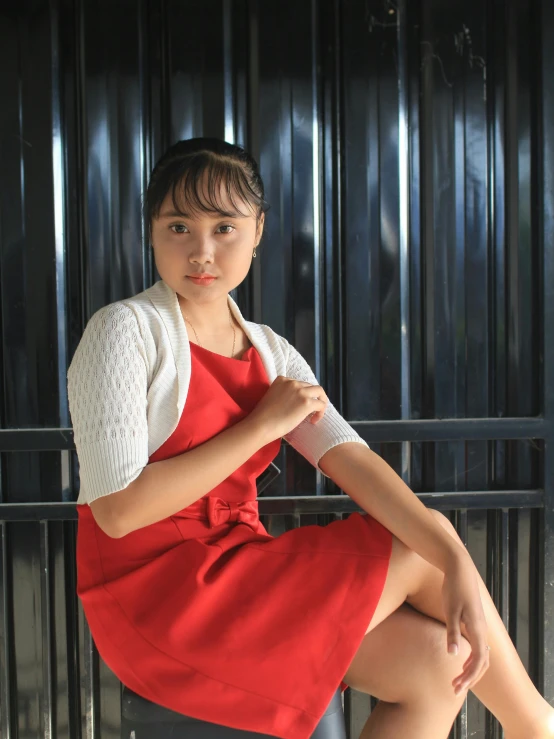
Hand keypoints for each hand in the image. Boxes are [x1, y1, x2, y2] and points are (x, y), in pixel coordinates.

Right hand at [246, 375, 328, 443]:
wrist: (260, 425)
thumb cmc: (262, 416)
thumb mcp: (272, 397)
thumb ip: (284, 395)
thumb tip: (295, 403)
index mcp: (282, 379)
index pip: (299, 383)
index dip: (302, 394)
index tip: (300, 405)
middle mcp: (292, 382)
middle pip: (310, 386)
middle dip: (313, 397)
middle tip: (311, 410)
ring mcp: (300, 391)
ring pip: (319, 392)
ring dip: (321, 402)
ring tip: (317, 413)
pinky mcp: (306, 402)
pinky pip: (321, 404)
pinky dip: (321, 412)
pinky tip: (314, 420)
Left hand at [441, 554, 489, 693]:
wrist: (459, 568)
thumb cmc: (454, 588)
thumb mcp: (450, 611)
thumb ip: (452, 633)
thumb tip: (453, 655)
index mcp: (478, 630)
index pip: (478, 662)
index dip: (469, 677)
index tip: (456, 687)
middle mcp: (482, 630)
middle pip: (482, 662)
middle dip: (470, 678)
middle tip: (454, 690)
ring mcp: (479, 626)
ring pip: (481, 655)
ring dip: (471, 670)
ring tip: (457, 680)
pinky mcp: (474, 621)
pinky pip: (478, 646)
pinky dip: (472, 658)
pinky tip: (461, 661)